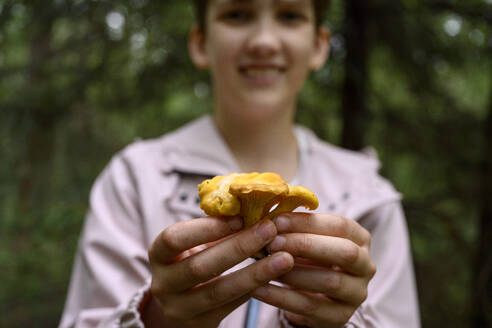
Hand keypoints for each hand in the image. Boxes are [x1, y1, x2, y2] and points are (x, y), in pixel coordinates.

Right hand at [146, 216, 294, 327]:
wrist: (177, 304)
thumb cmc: (189, 261)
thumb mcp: (192, 244)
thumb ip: (216, 229)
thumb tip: (254, 208)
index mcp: (158, 254)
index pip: (174, 238)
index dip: (206, 228)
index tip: (240, 217)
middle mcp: (163, 284)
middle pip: (200, 266)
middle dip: (238, 247)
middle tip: (269, 230)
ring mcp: (180, 308)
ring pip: (219, 291)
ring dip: (255, 273)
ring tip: (284, 258)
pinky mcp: (200, 324)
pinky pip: (231, 306)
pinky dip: (254, 289)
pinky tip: (273, 276)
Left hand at [252, 213, 375, 327]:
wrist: (314, 294)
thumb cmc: (309, 257)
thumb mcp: (308, 238)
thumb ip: (295, 228)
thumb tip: (268, 218)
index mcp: (360, 238)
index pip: (340, 225)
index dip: (308, 222)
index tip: (278, 220)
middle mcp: (366, 265)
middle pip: (344, 252)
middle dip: (306, 245)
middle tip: (273, 243)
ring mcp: (357, 294)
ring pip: (329, 282)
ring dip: (293, 272)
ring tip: (265, 265)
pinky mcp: (341, 317)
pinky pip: (310, 307)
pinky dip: (281, 297)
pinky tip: (259, 288)